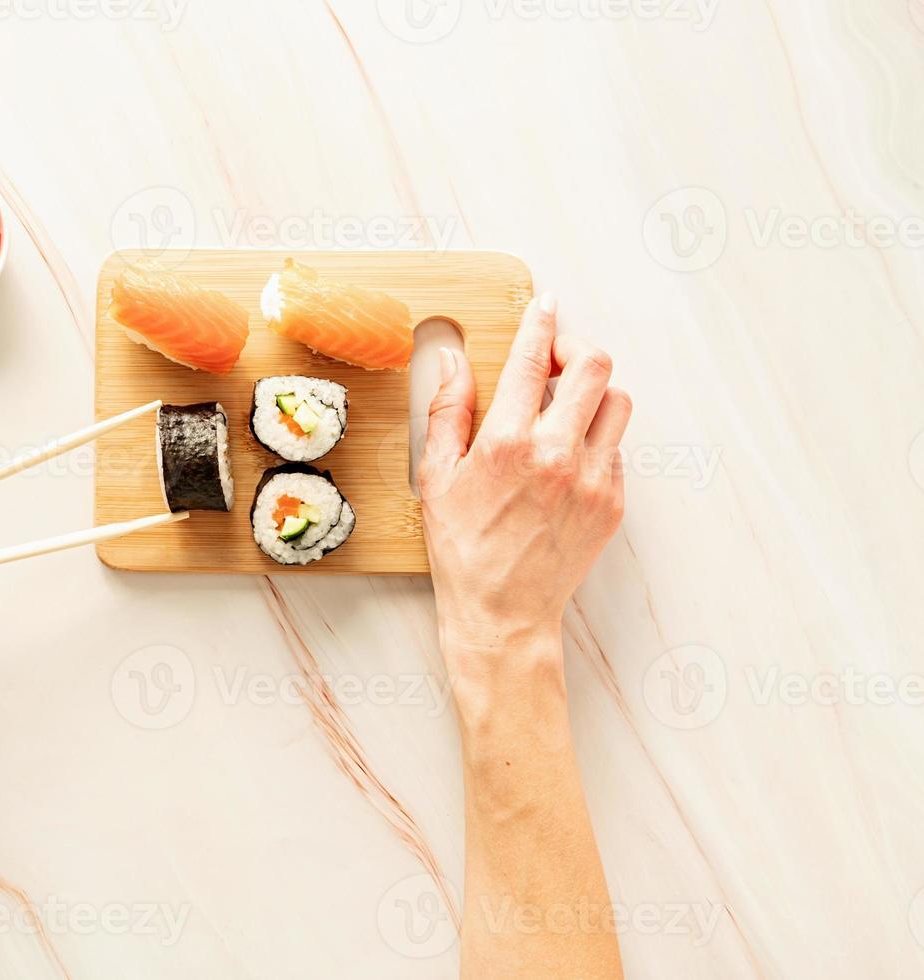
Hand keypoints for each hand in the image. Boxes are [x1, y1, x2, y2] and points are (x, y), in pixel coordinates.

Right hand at [419, 294, 630, 686]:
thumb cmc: (461, 549)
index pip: (532, 359)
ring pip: (617, 403)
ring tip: (564, 406)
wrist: (502, 614)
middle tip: (555, 356)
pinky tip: (565, 455)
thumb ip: (447, 412)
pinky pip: (617, 449)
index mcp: (507, 444)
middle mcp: (557, 455)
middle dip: (575, 347)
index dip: (540, 322)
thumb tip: (453, 361)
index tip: (544, 306)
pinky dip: (595, 438)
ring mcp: (593, 480)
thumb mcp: (435, 477)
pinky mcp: (613, 503)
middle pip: (594, 367)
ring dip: (592, 392)